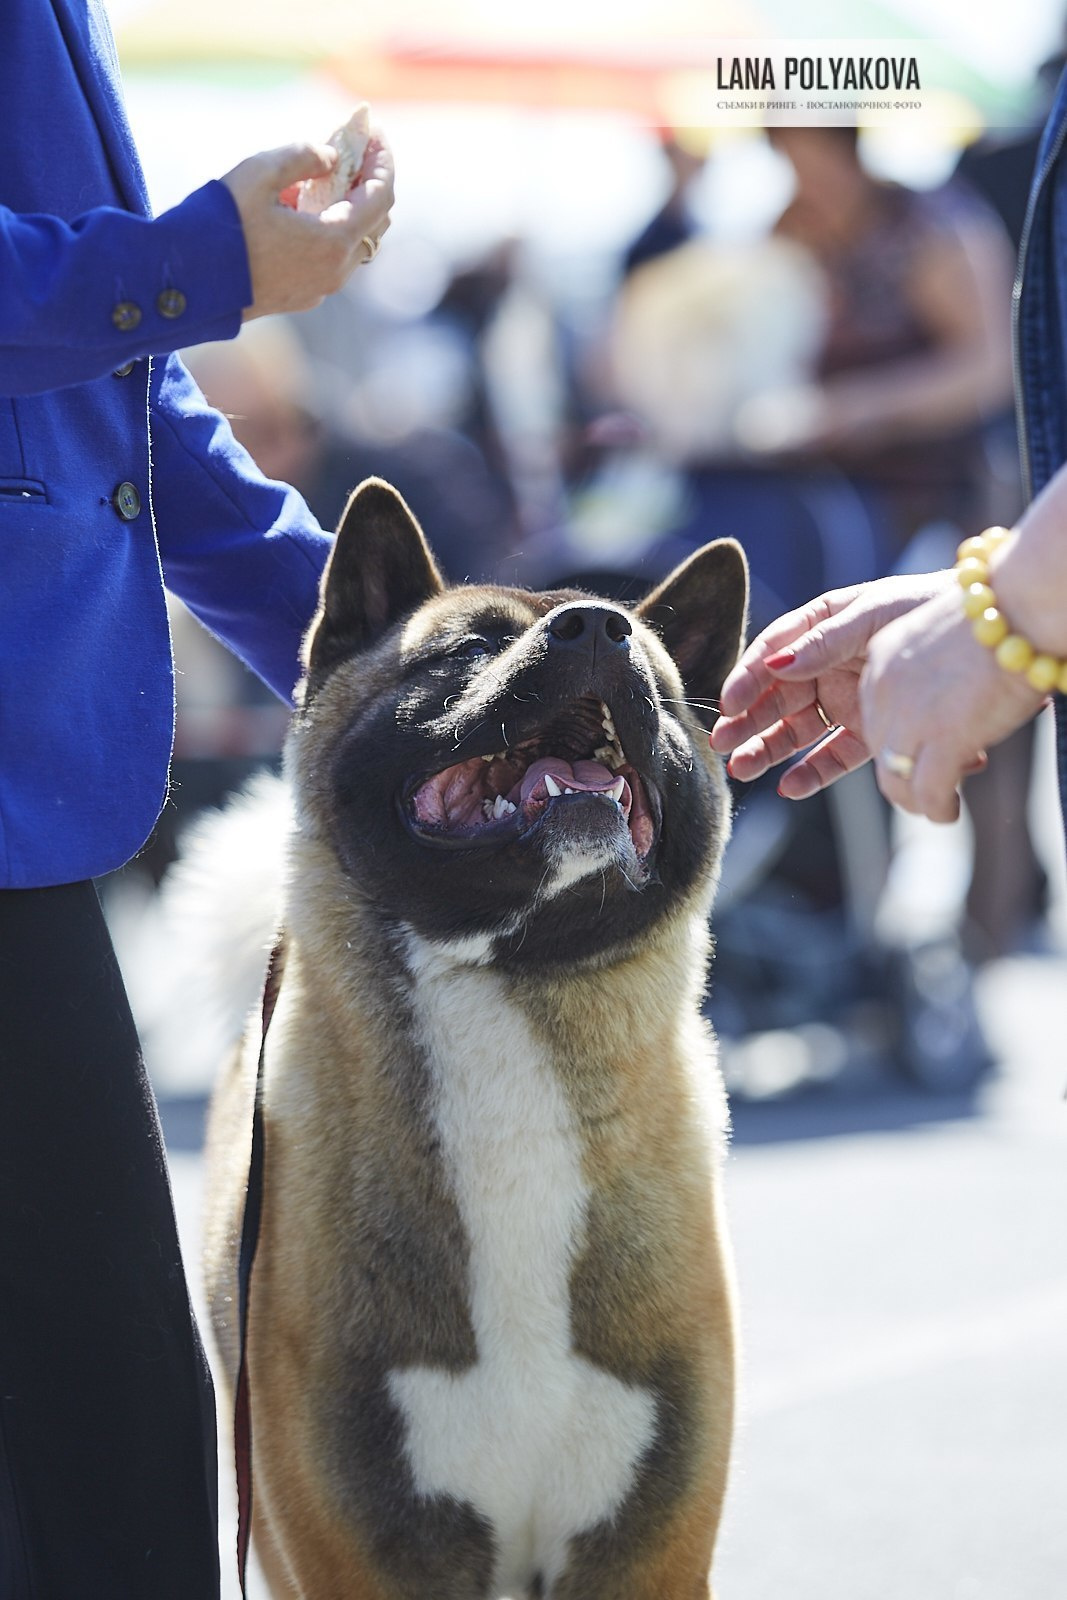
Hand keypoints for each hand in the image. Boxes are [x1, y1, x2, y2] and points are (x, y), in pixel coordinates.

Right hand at [221, 133, 394, 319]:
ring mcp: (321, 288)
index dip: (383, 160)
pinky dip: (332, 228)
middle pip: (375, 221)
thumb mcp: (260, 173)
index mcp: (333, 241)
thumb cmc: (221, 225)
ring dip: (350, 206)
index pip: (381, 195)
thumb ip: (303, 156)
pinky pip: (332, 258)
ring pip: (354, 242)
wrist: (187, 283)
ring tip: (328, 173)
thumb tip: (331, 158)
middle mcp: (336, 271)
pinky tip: (306, 206)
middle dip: (370, 181)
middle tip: (356, 148)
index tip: (376, 132)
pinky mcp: (303, 296)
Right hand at [710, 571, 952, 796]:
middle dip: (747, 721)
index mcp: (819, 628)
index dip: (747, 678)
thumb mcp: (870, 613)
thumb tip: (777, 664)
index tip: (729, 702)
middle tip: (721, 743)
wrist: (985, 630)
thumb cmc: (923, 606)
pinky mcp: (867, 730)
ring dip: (767, 749)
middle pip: (776, 697)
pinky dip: (811, 773)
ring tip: (742, 769)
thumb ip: (823, 641)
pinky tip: (789, 787)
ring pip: (796, 730)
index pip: (772, 653)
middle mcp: (825, 666)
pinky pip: (833, 756)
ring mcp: (844, 700)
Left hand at [860, 585, 1043, 822]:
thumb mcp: (938, 639)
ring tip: (937, 807)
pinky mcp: (941, 739)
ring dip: (915, 801)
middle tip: (930, 787)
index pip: (873, 718)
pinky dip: (937, 809)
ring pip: (895, 781)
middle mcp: (883, 691)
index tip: (919, 753)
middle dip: (903, 775)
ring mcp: (909, 717)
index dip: (896, 742)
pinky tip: (948, 811)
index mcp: (880, 662)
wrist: (1023, 607)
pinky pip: (927, 792)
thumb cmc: (997, 619)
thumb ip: (918, 672)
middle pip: (880, 751)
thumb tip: (904, 695)